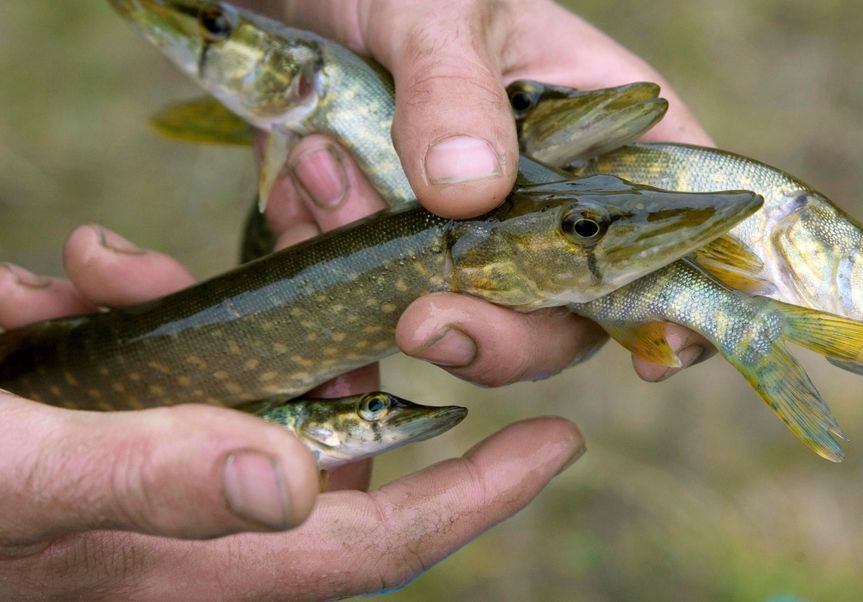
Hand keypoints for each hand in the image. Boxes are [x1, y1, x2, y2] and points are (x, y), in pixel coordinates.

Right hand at [0, 225, 584, 598]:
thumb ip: (146, 478)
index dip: (474, 497)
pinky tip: (50, 277)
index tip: (557, 439)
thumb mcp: (17, 476)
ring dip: (209, 297)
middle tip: (335, 213)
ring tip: (128, 254)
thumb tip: (296, 484)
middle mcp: (188, 510)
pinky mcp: (92, 412)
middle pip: (321, 419)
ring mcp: (143, 459)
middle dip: (341, 322)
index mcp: (195, 550)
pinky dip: (115, 305)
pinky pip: (143, 353)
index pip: (378, 540)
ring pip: (237, 372)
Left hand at [239, 0, 717, 383]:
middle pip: (568, 313)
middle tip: (422, 323)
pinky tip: (296, 201)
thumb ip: (453, 90)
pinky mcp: (401, 252)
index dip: (685, 300)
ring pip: (467, 318)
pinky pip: (379, 306)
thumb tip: (471, 192)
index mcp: (605, 131)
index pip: (680, 225)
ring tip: (321, 170)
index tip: (656, 359)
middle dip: (497, 333)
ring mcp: (476, 235)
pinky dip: (336, 280)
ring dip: (388, 283)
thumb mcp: (436, 10)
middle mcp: (553, 200)